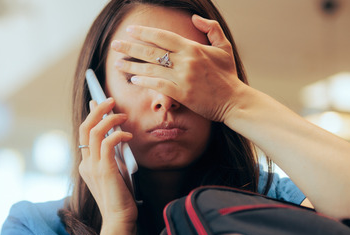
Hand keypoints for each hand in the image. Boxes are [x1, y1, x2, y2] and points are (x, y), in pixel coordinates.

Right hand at [78, 97, 137, 226]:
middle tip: (110, 100)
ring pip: (94, 132)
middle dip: (97, 110)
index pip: (84, 134)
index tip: (98, 102)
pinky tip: (128, 136)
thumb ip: (113, 156)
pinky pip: (108, 143)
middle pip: (85, 128)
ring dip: (109, 119)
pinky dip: (119, 135)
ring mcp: (93, 167)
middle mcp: (86, 164)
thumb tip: (119, 137)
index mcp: (86, 165)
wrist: (119, 220)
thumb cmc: (121, 199)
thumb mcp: (115, 173)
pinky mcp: (104, 170)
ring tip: (122, 115)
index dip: (91, 116)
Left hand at [111, 15, 244, 122]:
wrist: (234, 101)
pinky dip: (145, 82)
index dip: (145, 33)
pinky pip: (158, 85)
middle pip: (152, 51)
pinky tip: (134, 80)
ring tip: (117, 64)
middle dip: (130, 47)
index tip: (130, 30)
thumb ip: (211, 29)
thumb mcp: (224, 47)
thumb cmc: (228, 75)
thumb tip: (195, 18)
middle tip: (115, 45)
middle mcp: (186, 60)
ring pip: (151, 69)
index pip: (163, 37)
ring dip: (131, 66)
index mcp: (193, 47)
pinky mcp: (181, 93)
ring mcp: (182, 77)